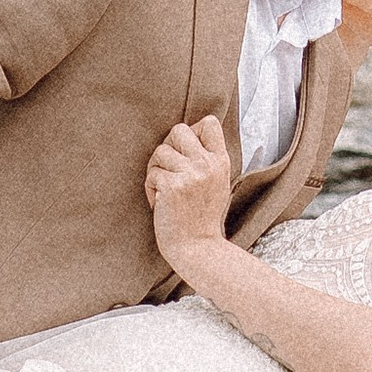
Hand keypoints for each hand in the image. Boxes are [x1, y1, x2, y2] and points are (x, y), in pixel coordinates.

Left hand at [144, 112, 232, 267]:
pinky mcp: (172, 186)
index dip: (192, 130)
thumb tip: (186, 134)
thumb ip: (207, 159)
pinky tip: (159, 203)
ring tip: (163, 190)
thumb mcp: (216, 183)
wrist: (198, 248)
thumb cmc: (202, 217)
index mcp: (221, 161)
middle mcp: (208, 164)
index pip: (210, 123)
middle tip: (168, 168)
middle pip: (179, 130)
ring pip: (160, 151)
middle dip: (167, 147)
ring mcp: (190, 174)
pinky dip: (150, 187)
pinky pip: (152, 173)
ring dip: (155, 170)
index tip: (185, 151)